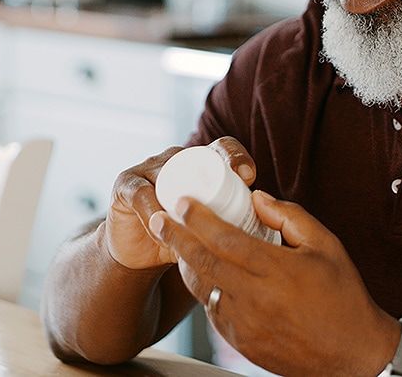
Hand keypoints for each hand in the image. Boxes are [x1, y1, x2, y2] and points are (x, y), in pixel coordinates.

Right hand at [104, 137, 257, 270]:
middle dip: (214, 172)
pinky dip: (154, 214)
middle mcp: (176, 159)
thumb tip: (275, 232)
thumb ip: (237, 223)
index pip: (223, 148)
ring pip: (170, 175)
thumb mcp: (214, 229)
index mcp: (201, 163)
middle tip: (229, 194)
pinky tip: (163, 230)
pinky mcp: (126, 185)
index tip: (250, 178)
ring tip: (195, 224)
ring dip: (182, 200)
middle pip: (197, 156)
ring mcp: (150, 168)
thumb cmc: (184, 238)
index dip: (236, 157)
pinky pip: (142, 195)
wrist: (140, 254)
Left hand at [149, 190, 399, 376]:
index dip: (199, 219)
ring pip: (202, 290)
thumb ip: (290, 217)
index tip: (183, 202)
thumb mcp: (326, 245)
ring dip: (186, 265)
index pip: (226, 240)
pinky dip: (205, 291)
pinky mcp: (242, 343)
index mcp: (277, 271)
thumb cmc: (343, 295)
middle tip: (157, 220)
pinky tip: (204, 276)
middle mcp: (256, 298)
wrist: (353, 354)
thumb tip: (257, 198)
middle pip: (203, 263)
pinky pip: (213, 312)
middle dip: (176, 238)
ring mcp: (246, 324)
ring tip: (175, 245)